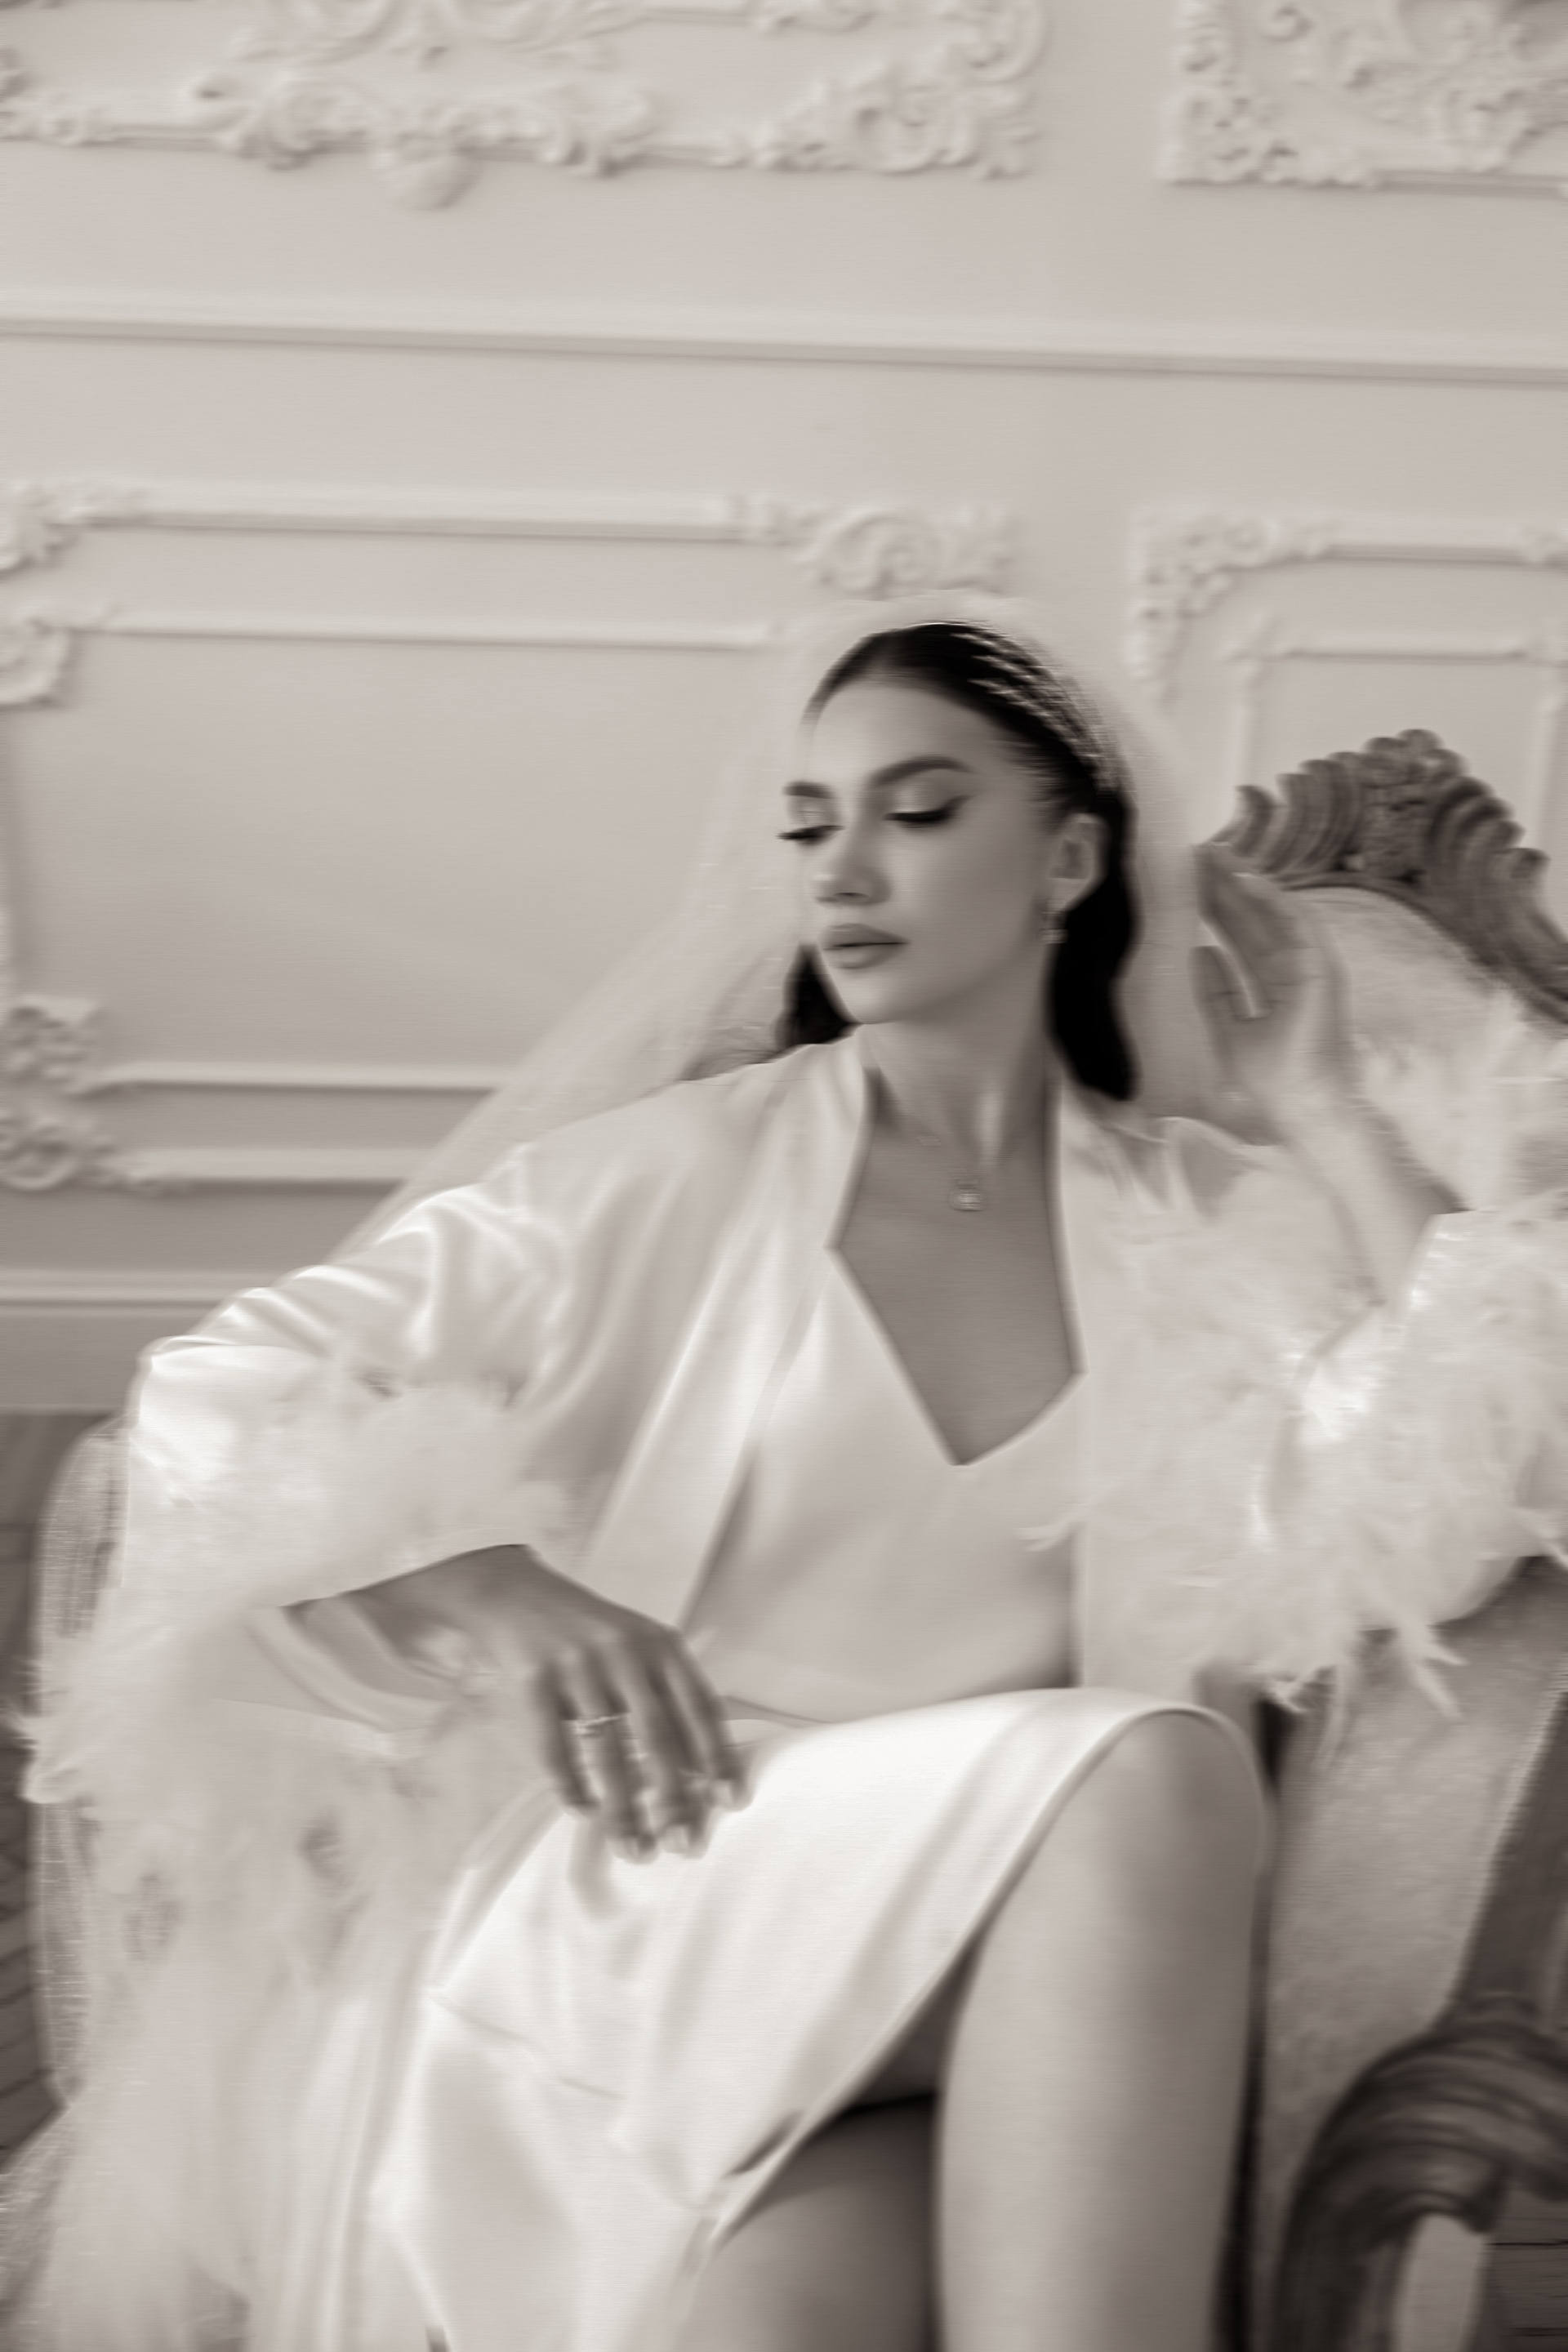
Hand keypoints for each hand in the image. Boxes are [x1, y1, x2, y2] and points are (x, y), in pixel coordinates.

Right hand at [356, 1546, 743, 1860]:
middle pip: (657, 1736)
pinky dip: (571, 1787)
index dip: (718, 1756)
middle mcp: (624, 1652)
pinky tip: (584, 1811)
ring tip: (635, 1849)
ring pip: (606, 1752)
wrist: (519, 1596)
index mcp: (661, 1644)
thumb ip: (670, 1693)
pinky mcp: (535, 1681)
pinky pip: (554, 1748)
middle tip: (685, 1844)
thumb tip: (703, 1770)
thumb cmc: (593, 1633)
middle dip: (675, 1797)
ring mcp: (578, 1666)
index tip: (732, 1802)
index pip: (700, 1707)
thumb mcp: (641, 1646)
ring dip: (622, 1809)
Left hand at [1191, 845, 1355, 1139]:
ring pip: (1274, 915)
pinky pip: (1297, 924)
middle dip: (1226, 887)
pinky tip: (1248, 879)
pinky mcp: (1321, 969)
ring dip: (1248, 884)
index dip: (1217, 909)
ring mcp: (1310, 967)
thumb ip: (1216, 992)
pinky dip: (1274, 900)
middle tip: (1198, 854)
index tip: (1190, 882)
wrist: (1301, 1107)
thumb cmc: (1272, 1080)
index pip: (1242, 937)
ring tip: (1217, 855)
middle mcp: (1294, 970)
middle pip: (1255, 920)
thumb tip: (1200, 952)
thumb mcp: (1229, 1029)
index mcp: (1275, 985)